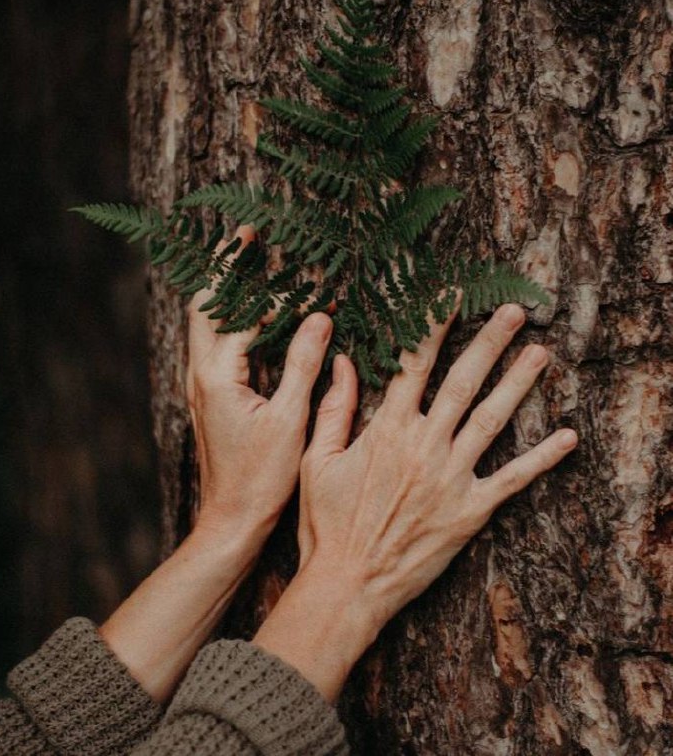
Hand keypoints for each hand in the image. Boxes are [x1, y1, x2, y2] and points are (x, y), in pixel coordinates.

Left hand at [100, 226, 332, 702]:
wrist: (230, 520)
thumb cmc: (261, 478)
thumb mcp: (290, 420)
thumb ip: (303, 364)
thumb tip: (319, 316)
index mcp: (217, 376)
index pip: (239, 312)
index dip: (267, 284)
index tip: (295, 258)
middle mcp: (201, 374)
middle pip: (206, 303)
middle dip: (226, 266)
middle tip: (250, 234)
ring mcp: (201, 385)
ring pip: (207, 321)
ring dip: (228, 289)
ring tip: (252, 259)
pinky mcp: (209, 395)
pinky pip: (216, 342)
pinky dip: (233, 318)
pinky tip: (256, 314)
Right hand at [254, 299, 577, 700]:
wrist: (347, 584)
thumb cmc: (326, 523)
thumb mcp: (317, 460)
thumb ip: (333, 407)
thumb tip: (342, 360)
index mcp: (387, 429)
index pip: (414, 365)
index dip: (433, 326)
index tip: (451, 298)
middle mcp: (424, 445)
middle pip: (463, 382)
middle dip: (489, 342)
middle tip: (513, 312)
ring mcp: (452, 477)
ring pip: (492, 419)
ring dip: (518, 384)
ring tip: (540, 353)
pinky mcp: (471, 511)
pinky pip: (512, 479)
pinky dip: (541, 458)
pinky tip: (566, 437)